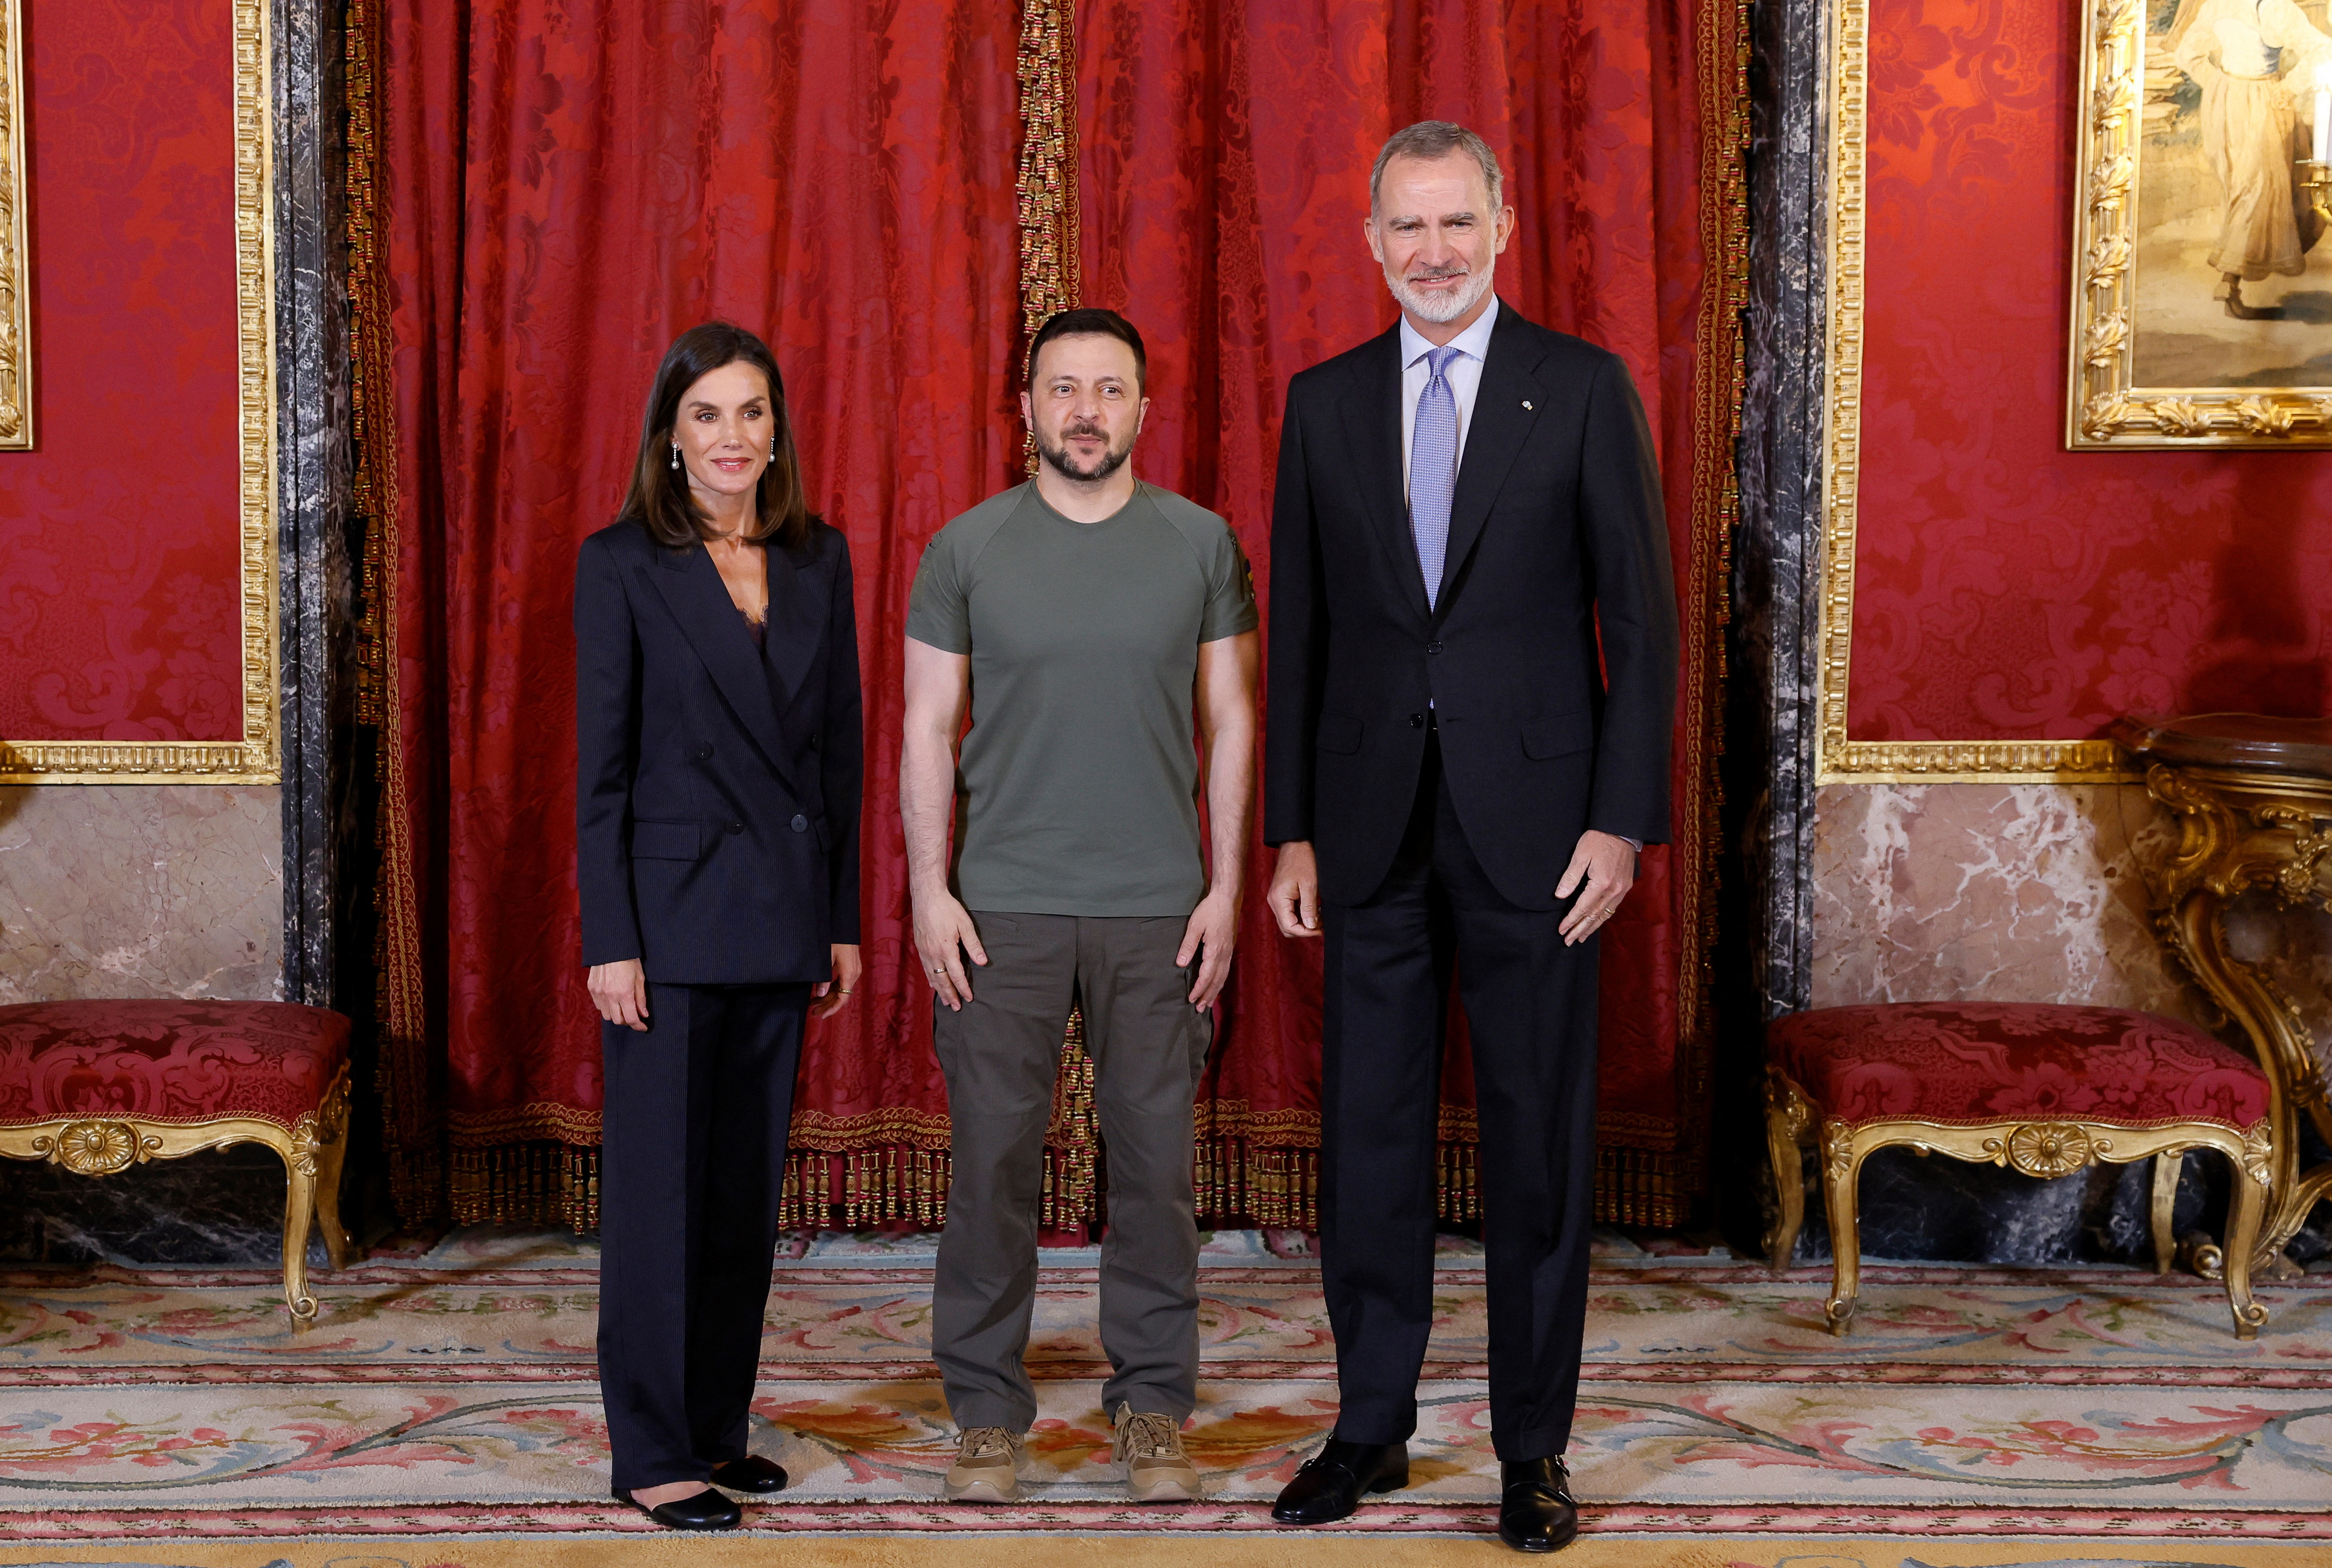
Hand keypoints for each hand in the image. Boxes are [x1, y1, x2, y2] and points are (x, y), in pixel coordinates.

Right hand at [587, 959, 649, 1030]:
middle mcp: (609, 996)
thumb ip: (641, 998)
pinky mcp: (592, 988)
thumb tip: (644, 1014)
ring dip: (616, 1016)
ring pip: (606, 1016)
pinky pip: (598, 1006)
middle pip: (618, 1021)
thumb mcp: (640, 977)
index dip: (638, 1026)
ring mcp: (598, 993)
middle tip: (634, 1016)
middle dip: (627, 1021)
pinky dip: (606, 1007)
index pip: (631, 1019)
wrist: (610, 946)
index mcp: (624, 993)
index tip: (643, 1027)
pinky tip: (613, 1001)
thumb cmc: (629, 959)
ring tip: (623, 1008)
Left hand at [810, 943, 860, 1019]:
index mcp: (849, 974)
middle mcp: (854, 974)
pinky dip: (832, 988)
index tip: (822, 1015)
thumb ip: (824, 978)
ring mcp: (854, 970)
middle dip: (827, 1004)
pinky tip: (822, 991)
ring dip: (828, 996)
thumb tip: (820, 994)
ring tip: (813, 1002)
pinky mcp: (851, 966)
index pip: (843, 999)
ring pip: (841, 989)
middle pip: (841, 996)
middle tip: (813, 1010)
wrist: (844, 925)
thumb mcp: (827, 959)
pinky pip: (842, 982)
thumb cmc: (835, 939)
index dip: (832, 1009)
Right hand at [911, 885, 987, 1011]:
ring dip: (939, 990)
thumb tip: (983, 962)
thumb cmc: (947, 909)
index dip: (963, 988)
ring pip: (932, 977)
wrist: (926, 897)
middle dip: (950, 995)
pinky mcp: (919, 947)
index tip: (969, 998)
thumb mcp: (965, 925)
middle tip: (956, 1007)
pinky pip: (925, 968)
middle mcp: (933, 954)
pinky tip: (932, 984)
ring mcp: (924, 951)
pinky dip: (930, 979)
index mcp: (947, 950)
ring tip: (945, 1001)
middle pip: (942, 980)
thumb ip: (974, 946)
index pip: (956, 975)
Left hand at [1177, 889, 1239, 1008]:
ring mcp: (1229, 952)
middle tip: (1199, 1009)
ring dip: (1215, 991)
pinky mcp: (1230, 948)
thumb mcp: (1194, 926)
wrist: (1227, 899)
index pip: (1206, 975)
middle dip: (1208, 995)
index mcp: (1215, 950)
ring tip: (1207, 1003)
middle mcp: (1224, 954)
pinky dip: (1220, 981)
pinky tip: (1216, 985)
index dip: (1199, 989)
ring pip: (1223, 977)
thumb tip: (1180, 964)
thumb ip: (1187, 946)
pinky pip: (1226, 970)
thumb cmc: (1210, 910)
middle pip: (1216, 980)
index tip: (1191, 999)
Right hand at [1267, 841, 1319, 937]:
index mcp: (1278, 899)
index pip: (1289, 927)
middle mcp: (1273, 901)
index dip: (1306, 932)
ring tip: (1320, 915)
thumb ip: (1309, 908)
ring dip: (1304, 922)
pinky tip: (1314, 908)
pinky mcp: (1281, 895)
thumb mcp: (1310, 885)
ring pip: (1288, 920)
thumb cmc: (1303, 860)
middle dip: (1305, 929)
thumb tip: (1310, 926)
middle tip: (1321, 924)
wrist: (1296, 843)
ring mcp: (1276, 898)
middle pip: (1287, 927)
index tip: (1320, 929)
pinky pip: (1289, 911)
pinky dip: (1301, 914)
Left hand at [1556, 830, 1636, 944]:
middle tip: (1568, 941)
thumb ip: (1570, 877)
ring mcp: (1622, 889)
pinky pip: (1613, 908)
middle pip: (1594, 915)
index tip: (1561, 930)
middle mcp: (1614, 890)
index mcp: (1602, 883)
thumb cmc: (1598, 839)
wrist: (1621, 829)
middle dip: (1580, 929)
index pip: (1583, 908)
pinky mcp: (1626, 886)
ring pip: (1605, 914)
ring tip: (1581, 938)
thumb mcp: (1580, 855)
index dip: (1571, 920)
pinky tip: (1596, 922)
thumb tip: (1560, 896)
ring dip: (1592, 927)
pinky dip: (1603, 917)